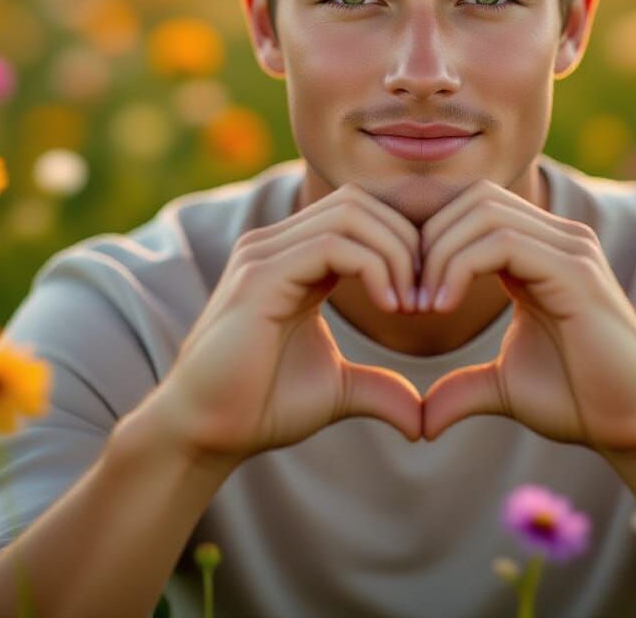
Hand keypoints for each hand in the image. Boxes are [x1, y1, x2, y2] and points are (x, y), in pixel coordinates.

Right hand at [147, 182, 424, 467]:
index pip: (363, 213)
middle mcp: (277, 244)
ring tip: (412, 304)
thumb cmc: (261, 407)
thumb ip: (380, 387)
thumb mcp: (338, 390)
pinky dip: (373, 267)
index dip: (406, 243)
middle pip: (361, 202)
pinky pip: (331, 245)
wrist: (204, 433)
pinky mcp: (258, 275)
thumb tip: (421, 418)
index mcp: (296, 258)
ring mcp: (264, 253)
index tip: (430, 295)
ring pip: (351, 214)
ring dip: (397, 253)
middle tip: (428, 297)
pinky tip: (391, 306)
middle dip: (408, 242)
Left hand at [416, 179, 635, 454]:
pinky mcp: (576, 270)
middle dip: (428, 240)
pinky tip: (442, 306)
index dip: (429, 239)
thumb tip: (422, 420)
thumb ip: (463, 387)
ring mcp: (571, 249)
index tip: (405, 292)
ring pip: (483, 212)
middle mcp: (558, 238)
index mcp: (540, 251)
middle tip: (408, 296)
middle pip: (473, 198)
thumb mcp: (504, 387)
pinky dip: (460, 266)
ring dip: (438, 254)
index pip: (473, 207)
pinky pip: (503, 242)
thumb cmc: (580, 401)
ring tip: (423, 304)